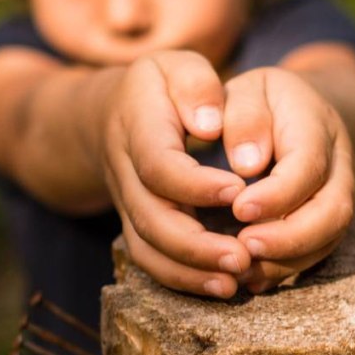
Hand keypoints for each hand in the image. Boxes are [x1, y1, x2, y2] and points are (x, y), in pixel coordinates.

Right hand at [99, 51, 251, 297]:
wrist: (112, 115)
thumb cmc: (161, 87)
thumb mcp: (177, 66)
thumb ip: (195, 85)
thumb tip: (211, 124)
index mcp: (136, 127)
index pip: (159, 165)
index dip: (195, 185)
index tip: (239, 191)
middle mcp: (126, 172)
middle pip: (151, 219)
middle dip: (196, 245)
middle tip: (243, 257)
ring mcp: (128, 204)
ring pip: (149, 249)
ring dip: (191, 272)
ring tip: (235, 281)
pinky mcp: (138, 226)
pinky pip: (152, 262)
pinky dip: (184, 280)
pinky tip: (222, 287)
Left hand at [218, 67, 354, 292]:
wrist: (295, 109)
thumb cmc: (259, 100)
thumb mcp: (246, 90)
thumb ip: (244, 117)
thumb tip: (246, 164)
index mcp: (317, 124)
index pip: (308, 166)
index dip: (278, 194)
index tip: (239, 209)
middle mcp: (339, 164)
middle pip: (334, 211)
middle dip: (290, 238)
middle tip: (245, 247)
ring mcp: (339, 194)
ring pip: (329, 238)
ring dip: (287, 260)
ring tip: (242, 270)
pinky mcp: (327, 219)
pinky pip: (317, 252)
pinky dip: (285, 269)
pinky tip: (251, 278)